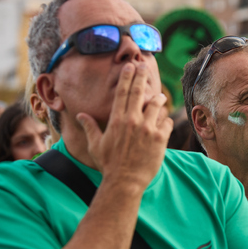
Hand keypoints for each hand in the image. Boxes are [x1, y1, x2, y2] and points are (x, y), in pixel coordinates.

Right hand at [76, 63, 172, 190]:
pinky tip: (163, 121)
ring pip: (157, 104)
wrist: (125, 181)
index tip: (130, 66)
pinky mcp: (160, 139)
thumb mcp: (95, 145)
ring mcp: (148, 129)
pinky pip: (166, 122)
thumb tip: (81, 115)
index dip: (127, 77)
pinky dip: (165, 120)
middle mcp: (133, 121)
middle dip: (141, 76)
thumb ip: (90, 127)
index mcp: (117, 120)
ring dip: (158, 98)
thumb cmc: (108, 164)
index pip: (122, 93)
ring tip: (159, 96)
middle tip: (144, 66)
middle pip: (139, 92)